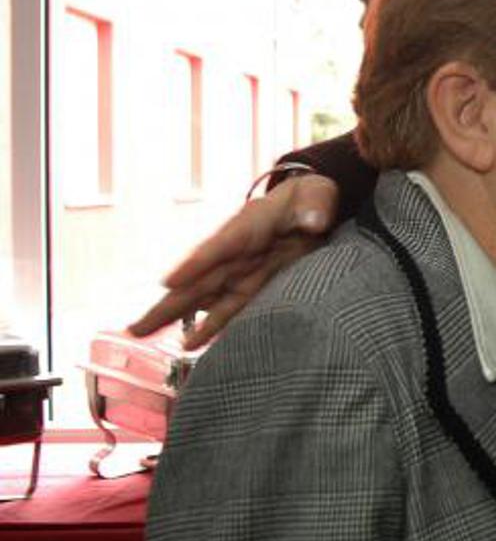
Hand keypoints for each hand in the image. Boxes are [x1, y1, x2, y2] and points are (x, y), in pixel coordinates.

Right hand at [128, 174, 338, 348]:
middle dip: (168, 302)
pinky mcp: (253, 287)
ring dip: (175, 317)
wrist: (312, 209)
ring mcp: (241, 271)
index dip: (196, 263)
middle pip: (198, 280)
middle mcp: (235, 253)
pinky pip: (229, 308)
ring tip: (142, 335)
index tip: (170, 281)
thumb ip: (315, 207)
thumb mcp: (316, 196)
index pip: (220, 247)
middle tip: (133, 326)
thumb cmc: (310, 199)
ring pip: (204, 298)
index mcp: (247, 227)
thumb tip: (313, 222)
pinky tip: (190, 344)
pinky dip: (211, 326)